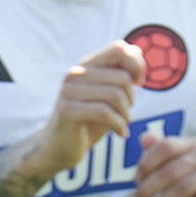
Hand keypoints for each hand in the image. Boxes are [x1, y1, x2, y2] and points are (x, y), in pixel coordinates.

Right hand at [26, 41, 145, 175]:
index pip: (119, 48)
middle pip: (122, 77)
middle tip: (126, 112)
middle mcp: (75, 74)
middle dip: (132, 98)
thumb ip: (119, 72)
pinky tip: (120, 133)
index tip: (137, 84)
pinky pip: (105, 113)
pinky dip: (119, 125)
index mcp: (85, 66)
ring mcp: (69, 92)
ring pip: (115, 95)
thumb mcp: (106, 94)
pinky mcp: (67, 111)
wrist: (58, 147)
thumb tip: (137, 52)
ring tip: (123, 123)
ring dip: (126, 114)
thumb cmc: (88, 120)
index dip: (137, 65)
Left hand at [133, 127, 195, 196]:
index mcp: (192, 144)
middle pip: (171, 171)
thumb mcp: (174, 166)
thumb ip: (158, 152)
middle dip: (147, 190)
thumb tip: (144, 137)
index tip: (136, 181)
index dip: (147, 164)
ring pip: (183, 189)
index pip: (166, 147)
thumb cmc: (194, 181)